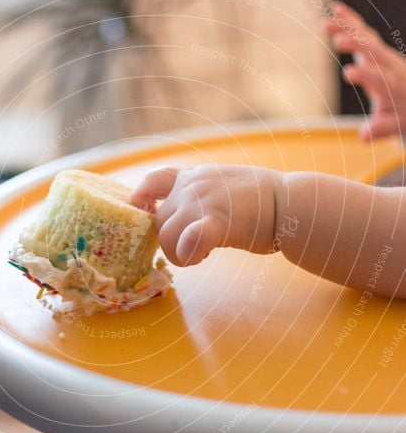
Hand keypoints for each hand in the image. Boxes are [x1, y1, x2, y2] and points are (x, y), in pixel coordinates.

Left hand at [131, 164, 280, 264]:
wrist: (290, 202)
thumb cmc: (261, 200)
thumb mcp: (221, 187)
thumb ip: (199, 197)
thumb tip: (184, 218)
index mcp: (193, 176)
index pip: (152, 181)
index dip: (142, 200)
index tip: (149, 216)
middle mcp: (191, 186)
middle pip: (158, 223)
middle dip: (172, 241)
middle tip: (197, 248)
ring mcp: (202, 202)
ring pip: (165, 238)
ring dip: (180, 254)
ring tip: (205, 252)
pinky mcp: (216, 221)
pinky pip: (189, 238)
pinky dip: (187, 251)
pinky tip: (199, 255)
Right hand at [324, 1, 405, 139]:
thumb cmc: (404, 113)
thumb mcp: (395, 126)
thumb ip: (380, 130)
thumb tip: (363, 136)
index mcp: (394, 86)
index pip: (379, 79)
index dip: (365, 74)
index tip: (348, 73)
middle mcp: (390, 65)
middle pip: (374, 52)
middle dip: (357, 46)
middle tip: (339, 42)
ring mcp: (383, 54)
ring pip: (366, 37)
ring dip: (349, 29)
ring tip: (328, 23)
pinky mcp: (376, 48)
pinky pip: (362, 32)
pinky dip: (349, 21)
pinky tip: (334, 11)